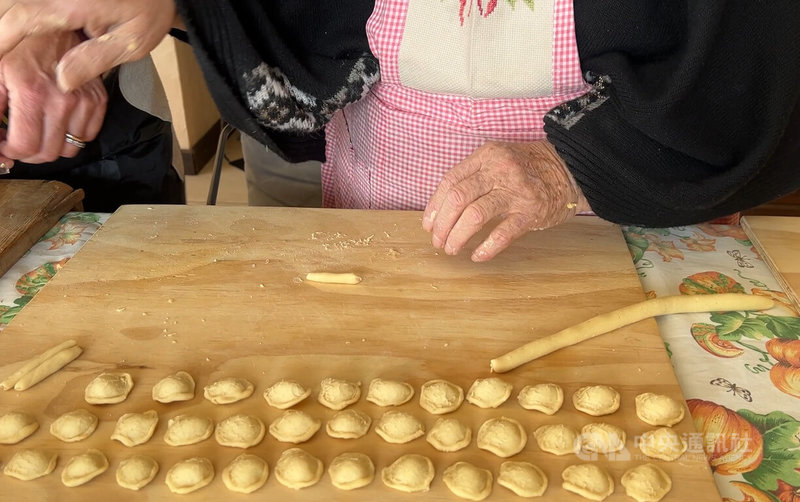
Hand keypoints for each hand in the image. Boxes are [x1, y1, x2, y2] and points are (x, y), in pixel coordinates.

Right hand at [0, 0, 175, 91]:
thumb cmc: (149, 9)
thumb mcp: (132, 41)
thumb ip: (95, 60)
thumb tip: (63, 81)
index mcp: (73, 4)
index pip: (23, 18)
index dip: (1, 42)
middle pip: (11, 8)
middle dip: (3, 36)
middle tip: (4, 65)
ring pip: (15, 4)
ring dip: (9, 27)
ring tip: (11, 53)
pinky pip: (29, 4)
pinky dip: (19, 18)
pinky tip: (21, 38)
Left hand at [0, 32, 106, 164]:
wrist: (54, 28)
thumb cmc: (21, 49)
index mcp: (31, 93)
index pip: (24, 147)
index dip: (10, 152)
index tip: (5, 146)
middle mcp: (62, 101)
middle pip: (48, 153)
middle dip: (29, 153)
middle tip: (20, 141)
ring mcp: (84, 101)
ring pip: (69, 149)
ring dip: (52, 146)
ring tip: (40, 132)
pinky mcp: (98, 100)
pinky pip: (87, 136)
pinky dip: (72, 136)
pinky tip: (59, 123)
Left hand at [422, 140, 590, 261]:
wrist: (569, 169)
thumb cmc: (528, 168)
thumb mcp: (499, 159)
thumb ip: (474, 177)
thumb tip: (442, 209)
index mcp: (486, 156)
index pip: (450, 181)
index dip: (434, 206)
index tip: (428, 224)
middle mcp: (499, 170)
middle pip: (458, 199)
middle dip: (442, 225)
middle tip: (438, 241)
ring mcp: (515, 191)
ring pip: (474, 216)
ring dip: (457, 237)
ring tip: (451, 249)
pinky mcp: (531, 212)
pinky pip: (503, 233)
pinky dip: (486, 247)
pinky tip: (477, 256)